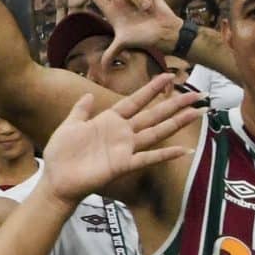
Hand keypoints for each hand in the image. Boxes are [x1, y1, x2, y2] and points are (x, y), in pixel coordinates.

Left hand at [39, 73, 197, 203]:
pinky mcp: (122, 165)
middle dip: (175, 104)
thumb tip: (88, 94)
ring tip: (198, 113)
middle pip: (153, 115)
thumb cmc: (60, 154)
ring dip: (177, 123)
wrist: (55, 179)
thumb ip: (80, 111)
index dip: (151, 89)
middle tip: (198, 94)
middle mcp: (122, 133)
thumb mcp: (69, 126)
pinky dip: (165, 155)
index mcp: (109, 121)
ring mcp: (124, 149)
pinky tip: (183, 151)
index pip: (135, 101)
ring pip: (156, 132)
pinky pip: (147, 158)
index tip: (168, 76)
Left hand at [77, 0, 182, 61]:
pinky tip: (152, 8)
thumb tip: (102, 68)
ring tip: (143, 12)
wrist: (165, 33)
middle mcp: (120, 2)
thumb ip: (110, 53)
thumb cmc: (144, 39)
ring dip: (136, 1)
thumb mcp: (123, 44)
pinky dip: (147, 0)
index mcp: (112, 12)